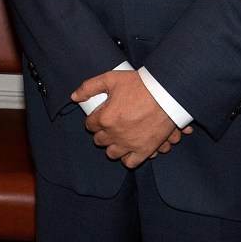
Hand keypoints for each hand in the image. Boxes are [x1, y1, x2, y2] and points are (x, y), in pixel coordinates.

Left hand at [72, 70, 190, 167]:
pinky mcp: (145, 150)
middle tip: (108, 124)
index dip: (92, 119)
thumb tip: (74, 97)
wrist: (166, 93)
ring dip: (112, 145)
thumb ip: (89, 87)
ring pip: (112, 153)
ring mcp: (130, 144)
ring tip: (117, 136)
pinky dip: (127, 158)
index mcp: (105, 118)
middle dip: (101, 132)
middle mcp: (115, 134)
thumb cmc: (139, 84)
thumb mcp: (110, 79)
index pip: (89, 125)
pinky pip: (130, 162)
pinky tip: (128, 148)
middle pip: (99, 140)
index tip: (99, 115)